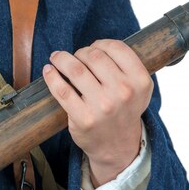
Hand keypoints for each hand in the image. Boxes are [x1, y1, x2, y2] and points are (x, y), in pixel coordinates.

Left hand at [42, 39, 152, 185]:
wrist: (116, 146)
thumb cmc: (122, 112)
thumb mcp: (137, 89)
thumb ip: (125, 68)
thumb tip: (96, 46)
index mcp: (140, 81)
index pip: (117, 48)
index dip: (100, 43)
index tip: (92, 47)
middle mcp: (123, 92)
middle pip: (94, 56)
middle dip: (80, 52)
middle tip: (74, 56)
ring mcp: (102, 106)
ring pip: (75, 69)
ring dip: (62, 59)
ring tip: (56, 58)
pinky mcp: (82, 117)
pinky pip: (62, 90)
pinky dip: (51, 76)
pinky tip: (48, 70)